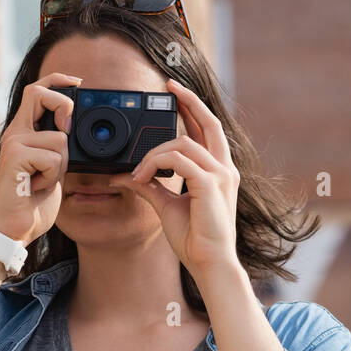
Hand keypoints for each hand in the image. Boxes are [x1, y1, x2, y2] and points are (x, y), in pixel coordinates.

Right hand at [0, 72, 81, 245]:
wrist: (11, 230)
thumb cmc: (30, 205)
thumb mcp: (52, 171)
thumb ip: (58, 151)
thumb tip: (72, 134)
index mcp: (23, 133)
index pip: (36, 91)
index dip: (58, 81)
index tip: (78, 83)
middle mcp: (16, 133)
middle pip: (39, 94)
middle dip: (62, 106)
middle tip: (67, 131)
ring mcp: (14, 143)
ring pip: (59, 139)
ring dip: (61, 166)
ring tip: (43, 181)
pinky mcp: (16, 157)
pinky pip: (52, 158)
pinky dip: (52, 177)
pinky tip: (37, 188)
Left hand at [109, 79, 240, 280]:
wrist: (209, 264)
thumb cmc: (195, 240)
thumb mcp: (167, 207)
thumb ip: (150, 187)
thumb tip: (126, 176)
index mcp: (218, 172)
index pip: (207, 131)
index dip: (193, 108)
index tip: (175, 93)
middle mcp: (223, 169)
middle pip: (209, 122)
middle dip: (189, 100)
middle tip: (169, 86)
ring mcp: (220, 175)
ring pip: (181, 144)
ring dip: (152, 155)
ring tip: (137, 174)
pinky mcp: (210, 184)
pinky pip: (177, 160)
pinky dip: (154, 164)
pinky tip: (142, 178)